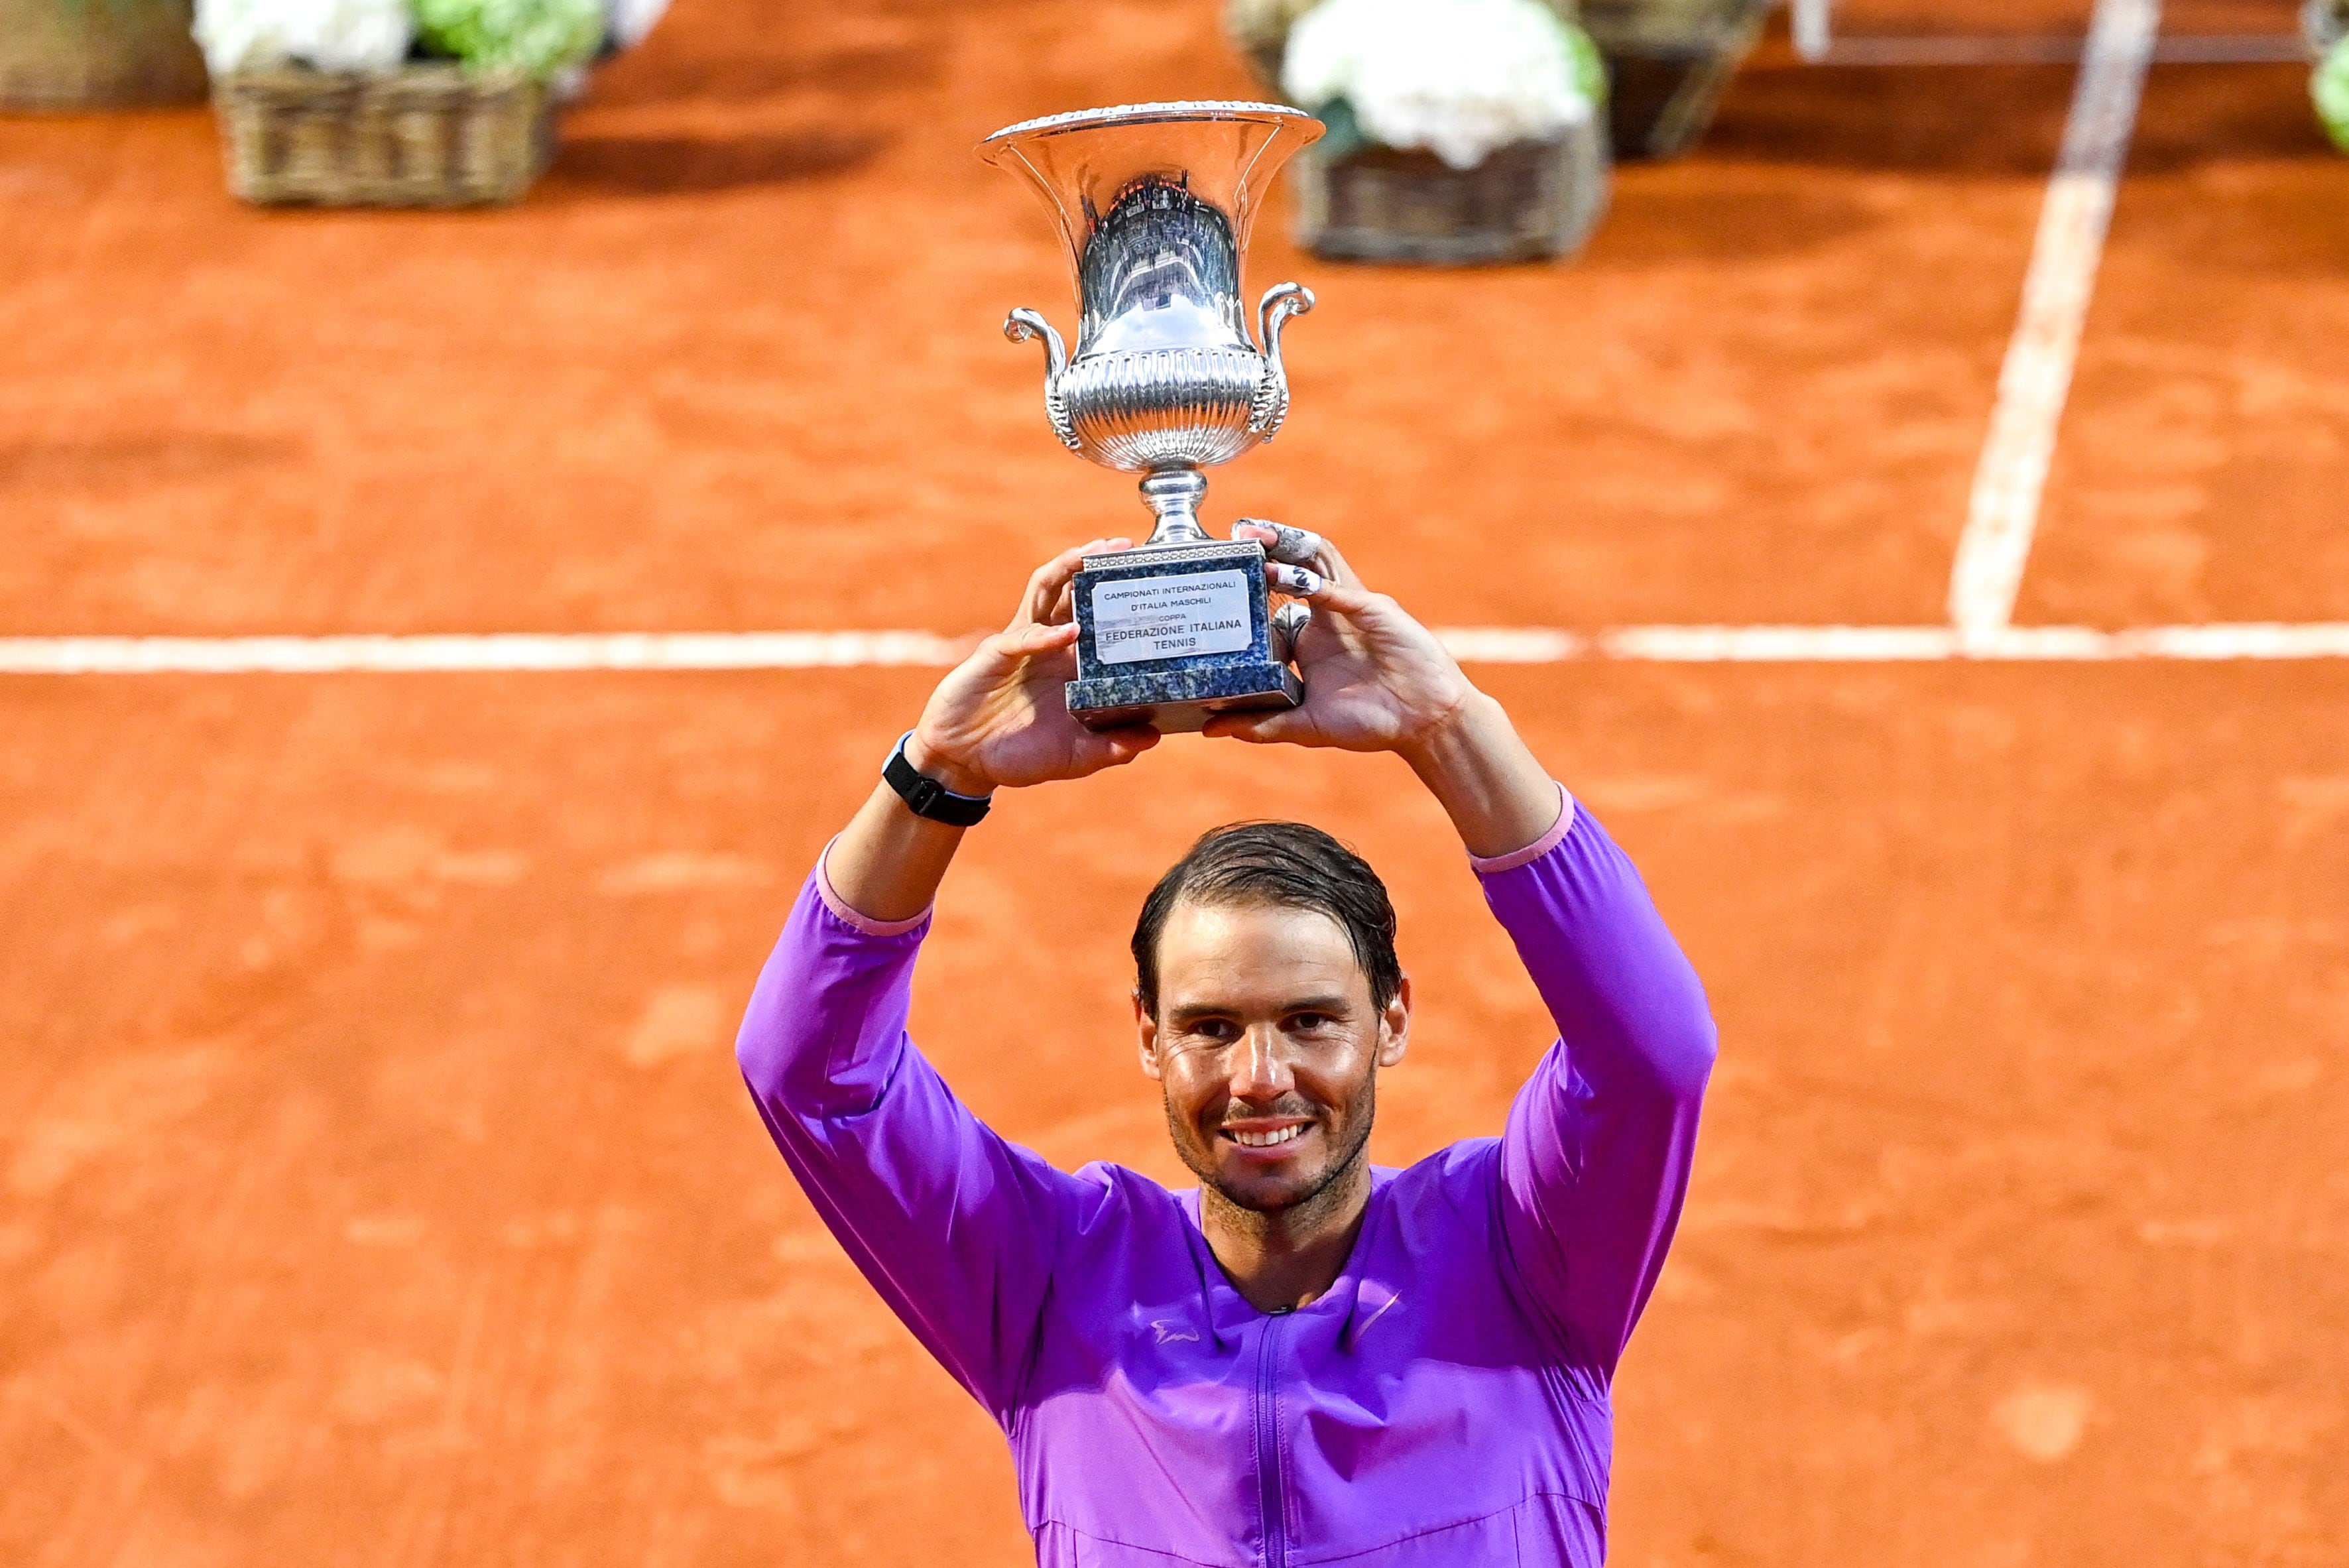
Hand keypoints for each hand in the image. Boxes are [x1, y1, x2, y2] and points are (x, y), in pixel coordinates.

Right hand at [907, 538, 1160, 793]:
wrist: (966, 762)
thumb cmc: (1020, 755)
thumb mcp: (1075, 757)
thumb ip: (1112, 748)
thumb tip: (1153, 737)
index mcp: (1072, 664)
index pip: (1101, 620)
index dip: (1123, 599)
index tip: (1153, 582)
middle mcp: (1050, 644)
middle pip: (1075, 592)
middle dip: (1098, 566)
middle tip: (1127, 547)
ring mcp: (1023, 644)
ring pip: (1045, 592)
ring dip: (1068, 569)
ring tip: (1095, 553)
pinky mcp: (996, 654)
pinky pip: (1022, 637)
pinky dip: (1046, 635)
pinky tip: (1069, 633)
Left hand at [1205, 521, 1559, 856]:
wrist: (1424, 724)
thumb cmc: (1370, 721)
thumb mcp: (1305, 725)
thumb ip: (1261, 725)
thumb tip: (1209, 729)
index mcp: (1309, 635)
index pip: (1272, 596)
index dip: (1246, 581)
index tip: (1214, 576)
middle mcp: (1327, 613)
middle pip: (1293, 564)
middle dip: (1265, 546)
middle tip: (1233, 535)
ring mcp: (1351, 606)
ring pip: (1319, 560)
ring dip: (1289, 545)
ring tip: (1257, 535)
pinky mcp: (1376, 611)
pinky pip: (1344, 591)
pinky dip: (1322, 584)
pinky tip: (1299, 581)